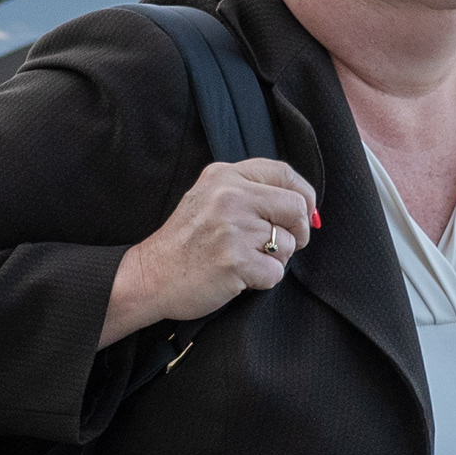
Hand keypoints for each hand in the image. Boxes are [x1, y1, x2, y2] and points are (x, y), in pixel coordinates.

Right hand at [100, 157, 318, 346]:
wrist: (150, 276)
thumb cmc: (185, 242)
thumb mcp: (209, 197)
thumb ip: (249, 192)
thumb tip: (305, 206)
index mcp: (224, 175)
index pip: (284, 173)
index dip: (304, 195)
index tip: (304, 213)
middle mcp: (229, 196)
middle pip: (295, 207)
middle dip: (299, 231)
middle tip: (283, 245)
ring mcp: (232, 229)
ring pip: (289, 244)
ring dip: (275, 259)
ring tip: (246, 261)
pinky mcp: (235, 261)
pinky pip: (276, 273)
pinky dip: (263, 281)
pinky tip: (239, 277)